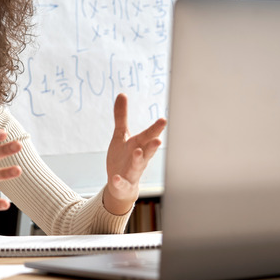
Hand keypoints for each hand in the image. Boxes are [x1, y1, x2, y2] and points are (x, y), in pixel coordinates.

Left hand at [103, 94, 166, 214]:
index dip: (155, 129)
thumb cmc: (124, 157)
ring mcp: (132, 172)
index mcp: (139, 145)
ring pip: (138, 166)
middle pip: (147, 151)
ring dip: (139, 160)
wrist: (121, 185)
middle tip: (158, 140)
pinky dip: (119, 181)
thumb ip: (121, 116)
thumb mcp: (120, 135)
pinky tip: (116, 178)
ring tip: (138, 152)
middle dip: (152, 146)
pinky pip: (122, 183)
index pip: (148, 136)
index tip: (163, 120)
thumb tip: (122, 94)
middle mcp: (138, 158)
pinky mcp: (123, 184)